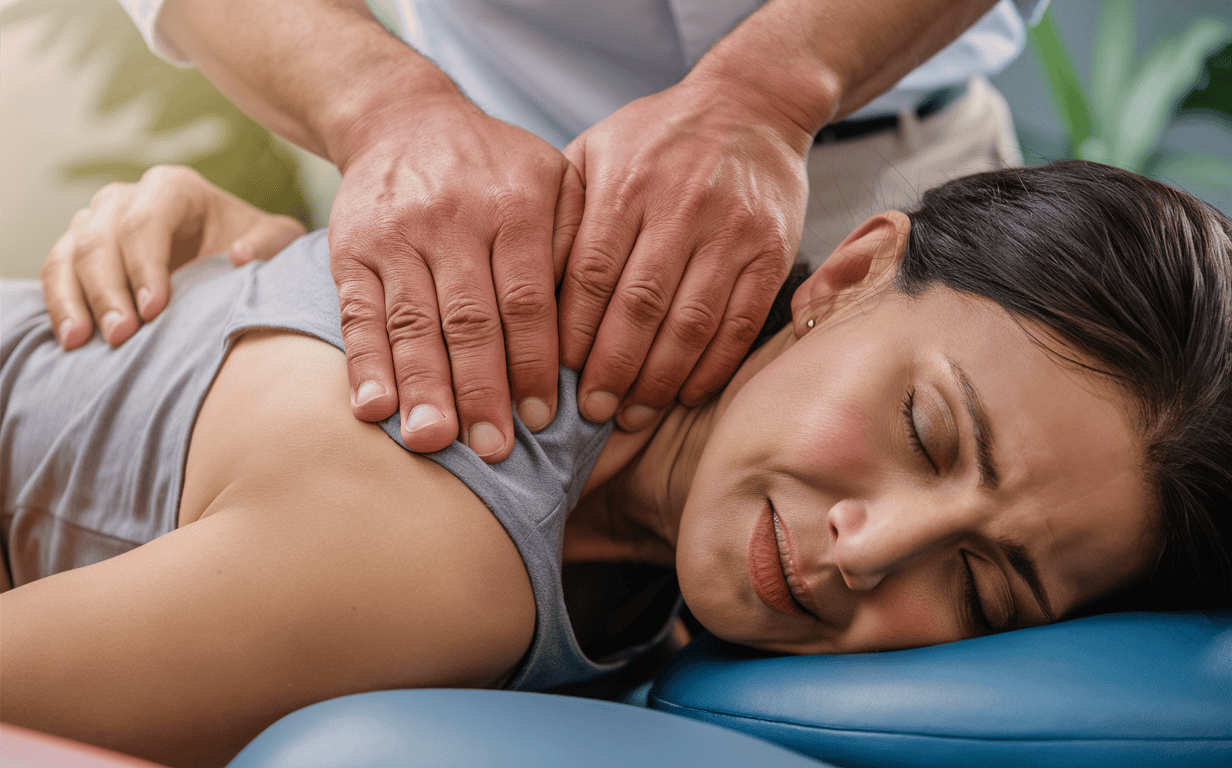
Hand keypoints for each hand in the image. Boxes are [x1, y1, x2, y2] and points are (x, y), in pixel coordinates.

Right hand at [41, 165, 305, 348]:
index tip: (155, 309)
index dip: (144, 265)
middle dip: (108, 289)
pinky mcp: (78, 250)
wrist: (227, 256)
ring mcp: (96, 222)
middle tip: (122, 334)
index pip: (145, 221)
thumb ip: (269, 244)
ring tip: (85, 341)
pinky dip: (59, 303)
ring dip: (76, 299)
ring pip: (70, 253)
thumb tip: (239, 256)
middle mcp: (126, 197)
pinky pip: (56, 272)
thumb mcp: (275, 241)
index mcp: (172, 188)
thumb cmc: (251, 245)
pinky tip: (71, 338)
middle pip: (100, 238)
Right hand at [326, 95, 582, 461]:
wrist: (405, 120)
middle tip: (494, 451)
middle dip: (481, 391)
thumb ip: (575, 245)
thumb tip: (593, 333)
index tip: (541, 419)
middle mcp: (453, 219)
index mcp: (514, 206)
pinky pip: (359, 314)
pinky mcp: (352, 250)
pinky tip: (373, 408)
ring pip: (412, 322)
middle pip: (469, 320)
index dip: (533, 363)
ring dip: (422, 388)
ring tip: (432, 443)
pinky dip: (365, 364)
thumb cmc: (496, 170)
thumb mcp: (553, 181)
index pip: (527, 300)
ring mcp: (397, 235)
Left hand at [559, 74, 812, 429]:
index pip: (591, 275)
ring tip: (632, 416)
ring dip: (659, 380)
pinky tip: (685, 394)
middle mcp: (681, 208)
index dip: (572, 334)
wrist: (752, 105)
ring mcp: (731, 231)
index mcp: (627, 186)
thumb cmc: (657, 139)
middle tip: (591, 413)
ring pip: (691, 323)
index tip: (554, 378)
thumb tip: (523, 288)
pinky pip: (740, 322)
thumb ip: (562, 212)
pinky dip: (712, 367)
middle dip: (612, 369)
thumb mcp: (596, 152)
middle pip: (639, 307)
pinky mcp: (772, 250)